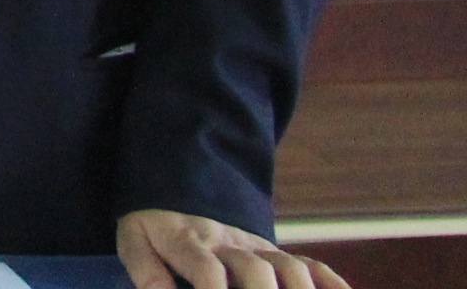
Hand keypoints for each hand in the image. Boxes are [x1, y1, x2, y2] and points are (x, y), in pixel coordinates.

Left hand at [119, 210, 346, 288]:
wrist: (180, 187)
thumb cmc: (156, 226)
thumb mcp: (135, 239)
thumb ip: (144, 268)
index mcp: (189, 242)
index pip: (207, 269)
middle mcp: (229, 244)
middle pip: (255, 269)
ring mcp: (258, 247)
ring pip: (288, 267)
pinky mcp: (276, 252)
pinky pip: (310, 265)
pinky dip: (332, 283)